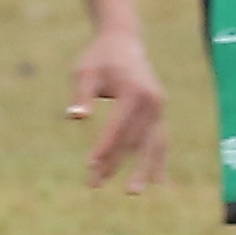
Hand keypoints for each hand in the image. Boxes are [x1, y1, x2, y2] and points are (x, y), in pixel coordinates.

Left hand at [67, 25, 169, 190]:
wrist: (124, 42)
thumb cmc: (99, 58)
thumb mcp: (84, 72)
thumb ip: (81, 95)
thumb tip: (75, 117)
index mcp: (133, 91)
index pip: (118, 126)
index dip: (104, 146)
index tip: (89, 165)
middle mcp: (151, 101)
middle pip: (132, 139)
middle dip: (113, 162)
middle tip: (96, 184)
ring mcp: (159, 108)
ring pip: (151, 143)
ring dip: (142, 168)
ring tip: (132, 192)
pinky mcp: (159, 112)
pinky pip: (160, 139)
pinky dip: (158, 159)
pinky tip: (156, 181)